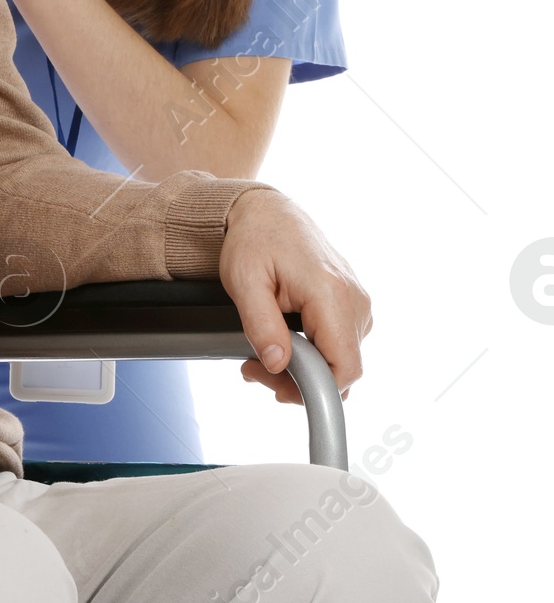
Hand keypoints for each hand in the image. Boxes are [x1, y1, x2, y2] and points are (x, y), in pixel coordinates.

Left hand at [217, 189, 372, 404]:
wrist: (267, 212)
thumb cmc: (255, 240)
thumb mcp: (244, 281)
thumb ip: (261, 325)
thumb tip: (277, 365)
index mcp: (331, 293)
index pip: (344, 367)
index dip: (313, 390)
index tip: (275, 387)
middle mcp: (355, 300)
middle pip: (342, 368)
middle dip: (299, 381)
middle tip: (254, 370)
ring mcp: (358, 303)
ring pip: (341, 359)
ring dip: (305, 368)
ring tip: (262, 355)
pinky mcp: (352, 305)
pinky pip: (340, 343)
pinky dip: (313, 352)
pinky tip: (282, 344)